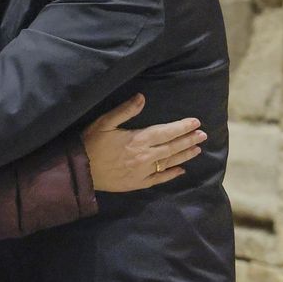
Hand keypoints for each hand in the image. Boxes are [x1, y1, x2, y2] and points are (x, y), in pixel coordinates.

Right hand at [82, 94, 204, 192]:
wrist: (80, 171)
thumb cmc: (90, 144)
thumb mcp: (104, 123)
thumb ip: (124, 110)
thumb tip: (142, 97)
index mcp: (139, 139)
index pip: (167, 132)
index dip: (182, 127)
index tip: (196, 123)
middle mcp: (145, 156)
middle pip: (172, 147)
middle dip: (189, 140)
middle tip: (203, 136)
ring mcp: (143, 172)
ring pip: (169, 163)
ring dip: (184, 155)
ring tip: (197, 150)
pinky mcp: (137, 183)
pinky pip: (159, 179)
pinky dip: (171, 175)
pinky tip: (181, 171)